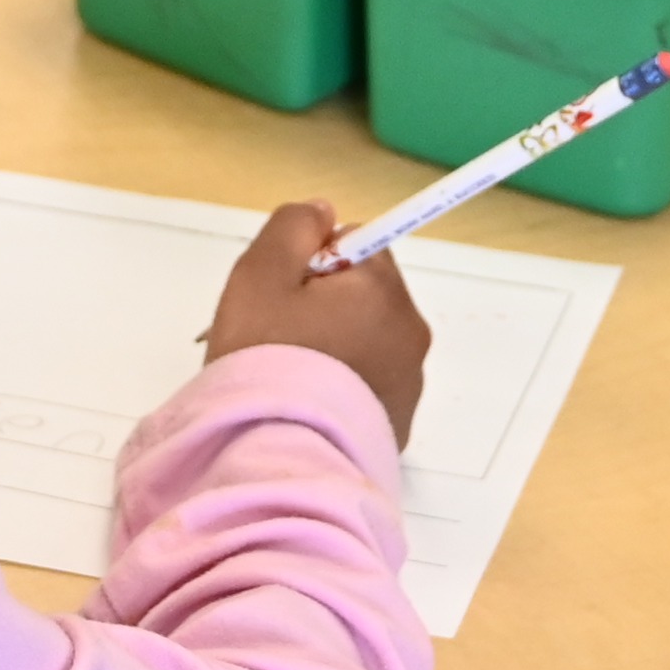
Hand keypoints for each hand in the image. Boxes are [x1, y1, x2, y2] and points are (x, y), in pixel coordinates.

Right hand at [206, 199, 430, 436]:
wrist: (279, 458)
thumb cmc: (267, 359)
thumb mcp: (259, 275)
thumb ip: (292, 227)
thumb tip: (325, 212)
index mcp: (383, 289)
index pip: (356, 246)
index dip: (311, 263)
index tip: (283, 296)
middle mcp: (410, 332)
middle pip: (362, 295)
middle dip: (322, 307)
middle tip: (277, 339)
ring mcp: (409, 385)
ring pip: (365, 342)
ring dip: (333, 349)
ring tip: (288, 380)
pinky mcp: (398, 427)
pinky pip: (367, 388)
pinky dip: (340, 389)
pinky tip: (306, 409)